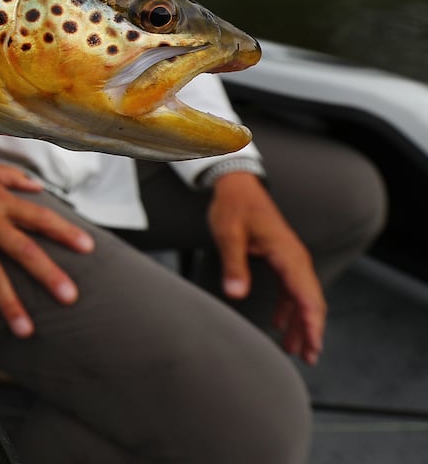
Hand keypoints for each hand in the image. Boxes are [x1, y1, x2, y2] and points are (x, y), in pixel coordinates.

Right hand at [0, 159, 94, 336]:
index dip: (64, 232)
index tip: (87, 247)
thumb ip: (14, 178)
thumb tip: (39, 187)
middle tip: (69, 297)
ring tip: (25, 329)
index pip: (39, 218)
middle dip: (47, 274)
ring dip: (9, 303)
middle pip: (23, 251)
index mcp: (1, 202)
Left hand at [208, 172, 326, 363]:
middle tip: (308, 358)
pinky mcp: (281, 258)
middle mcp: (295, 258)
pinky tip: (281, 325)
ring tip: (297, 351)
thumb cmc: (233, 206)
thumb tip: (235, 294)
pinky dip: (289, 308)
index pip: (306, 295)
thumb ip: (234, 264)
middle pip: (311, 300)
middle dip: (311, 330)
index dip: (312, 323)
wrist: (237, 185)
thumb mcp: (228, 234)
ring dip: (301, 323)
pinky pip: (291, 289)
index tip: (314, 346)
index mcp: (287, 253)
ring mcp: (290, 258)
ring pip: (302, 297)